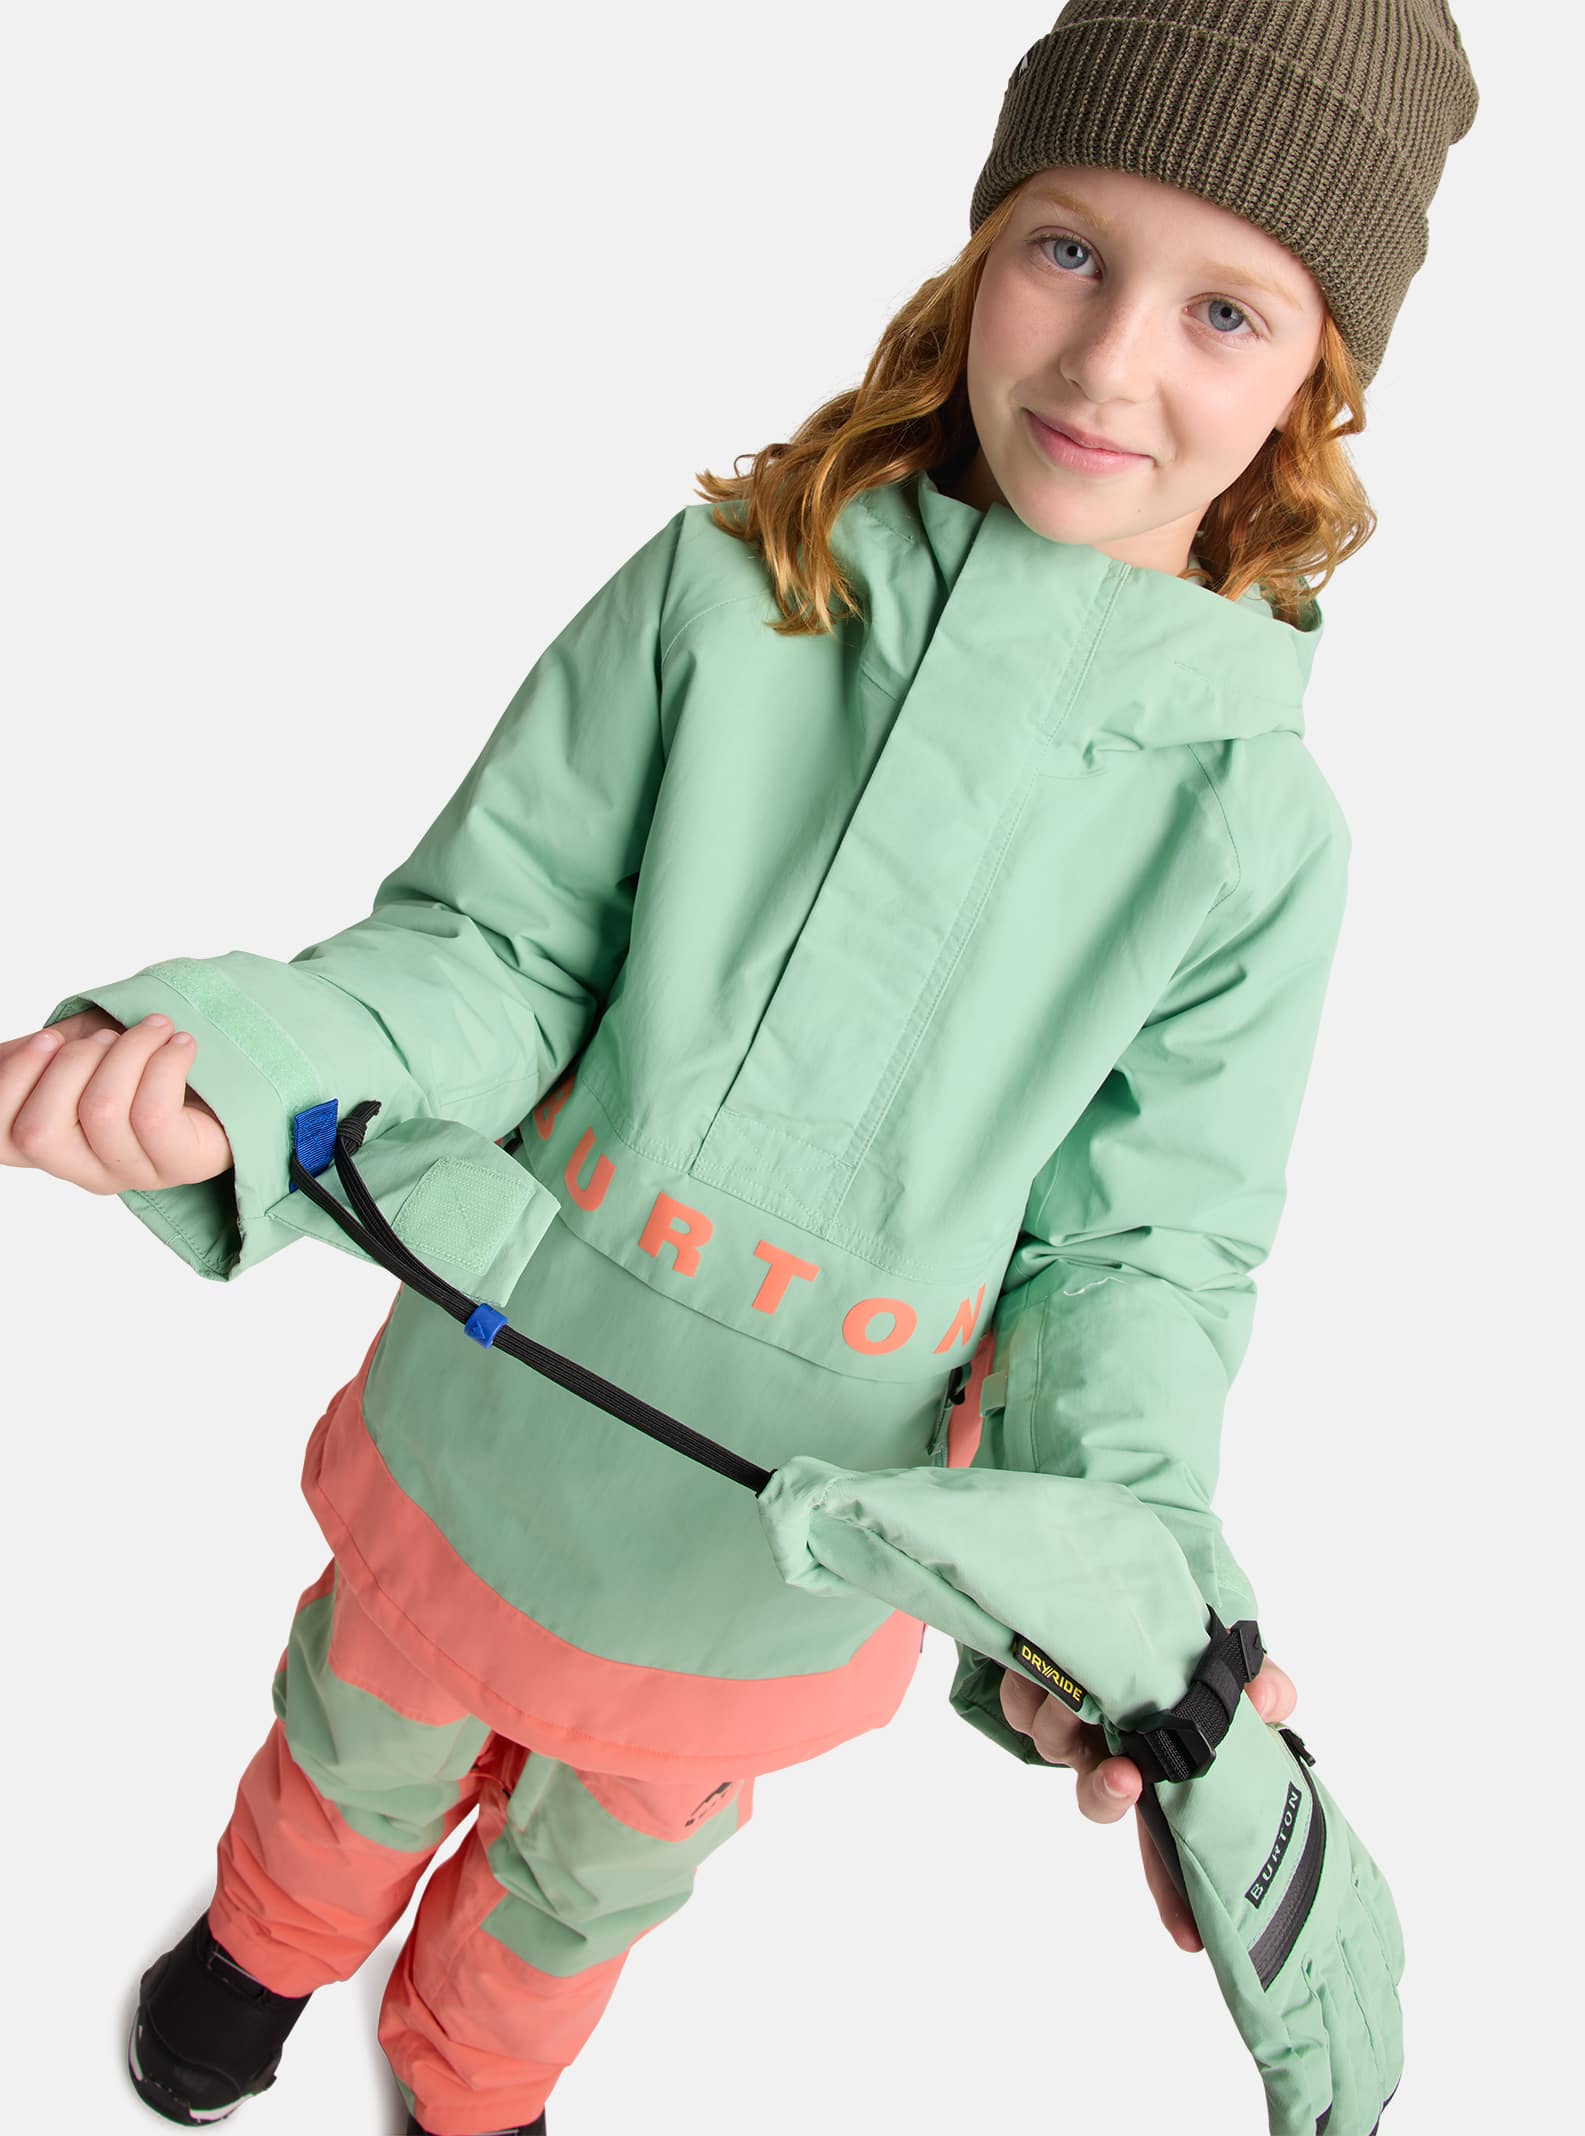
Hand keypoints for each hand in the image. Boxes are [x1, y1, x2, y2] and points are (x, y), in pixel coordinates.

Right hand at [1, 1008, 233, 1192]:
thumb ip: (44, 1056)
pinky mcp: (182, 1165)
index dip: (13, 1080)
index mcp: (53, 1147)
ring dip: (126, 1052)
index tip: (49, 1039)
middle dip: (70, 1064)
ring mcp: (135, 1173)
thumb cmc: (149, 1067)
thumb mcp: (84, 1056)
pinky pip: (154, 1114)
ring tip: (154, 1029)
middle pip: (40, 1131)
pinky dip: (164, 1064)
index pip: (0, 1137)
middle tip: (109, 1037)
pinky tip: (181, 1044)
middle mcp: (87, 1170)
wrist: (235, 1084)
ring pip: (101, 1112)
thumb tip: (19, 1047)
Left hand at [999, 1652, 1297, 1952]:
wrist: (1100, 1593)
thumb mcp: (1226, 1660)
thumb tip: (1271, 1699)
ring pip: (1056, 1743)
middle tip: (1127, 1777)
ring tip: (1088, 1689)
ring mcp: (1063, 1722)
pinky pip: (1021, 1703)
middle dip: (1109, 1794)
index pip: (1168, 1843)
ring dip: (1072, 1720)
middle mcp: (1107, 1751)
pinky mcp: (1023, 1688)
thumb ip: (1260, 1684)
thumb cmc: (1171, 1640)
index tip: (1191, 1937)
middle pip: (1100, 1799)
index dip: (1177, 1890)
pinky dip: (1038, 1686)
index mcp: (1157, 1763)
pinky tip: (1053, 1665)